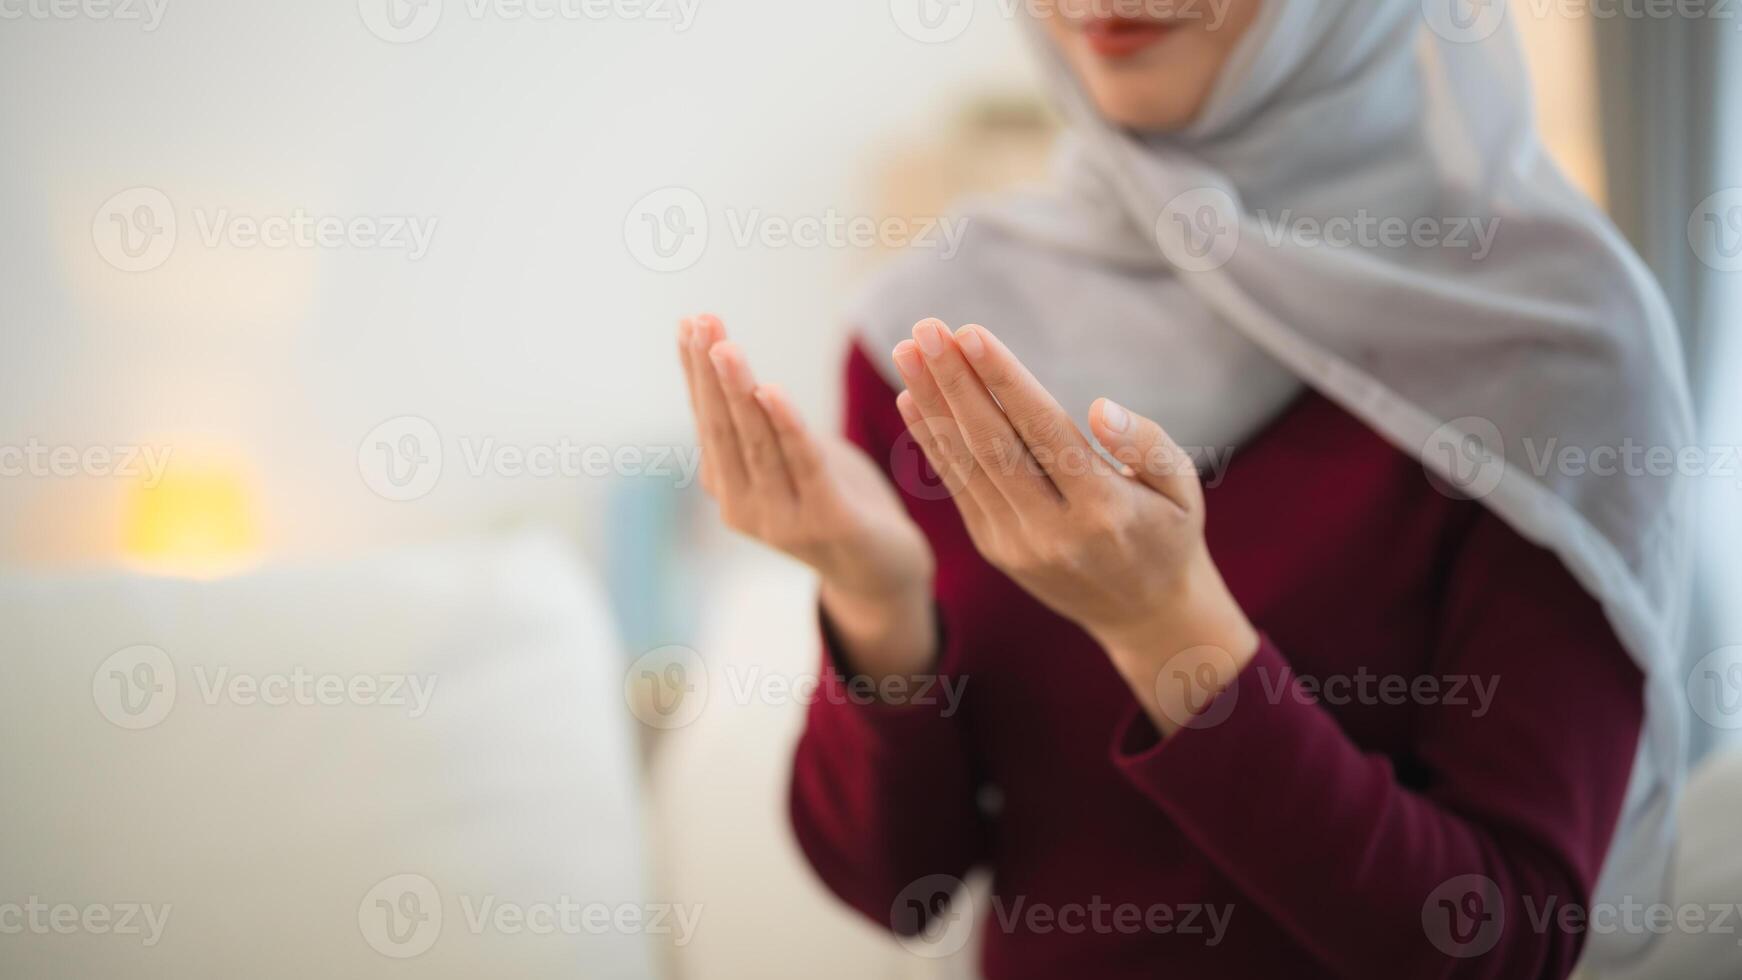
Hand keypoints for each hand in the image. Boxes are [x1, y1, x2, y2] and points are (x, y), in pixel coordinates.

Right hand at [678, 314, 937, 679]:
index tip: (687, 322)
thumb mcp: (792, 460)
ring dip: (738, 391)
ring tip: (724, 347)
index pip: (708, 421)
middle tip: (700, 323)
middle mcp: (745, 508)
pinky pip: (804, 464)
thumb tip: (722, 378)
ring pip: (756, 442)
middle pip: (724, 428)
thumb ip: (760, 430)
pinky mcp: (827, 522)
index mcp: (731, 490)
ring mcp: (782, 520)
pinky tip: (770, 390)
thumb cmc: (837, 504)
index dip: (696, 373)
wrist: (885, 575)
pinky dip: (786, 425)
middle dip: (710, 373)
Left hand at [889, 318, 1259, 732]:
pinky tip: (911, 400)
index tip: (970, 332)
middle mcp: (1054, 530)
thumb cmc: (1168, 532)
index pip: (1044, 430)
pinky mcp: (996, 548)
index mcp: (1105, 509)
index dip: (1004, 380)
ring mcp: (1018, 543)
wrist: (1144, 614)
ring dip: (931, 404)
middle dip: (955, 382)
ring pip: (966, 464)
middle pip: (993, 444)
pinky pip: (958, 487)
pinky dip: (932, 441)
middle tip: (926, 327)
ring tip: (906, 351)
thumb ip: (1148, 444)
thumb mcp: (1183, 488)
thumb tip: (1100, 407)